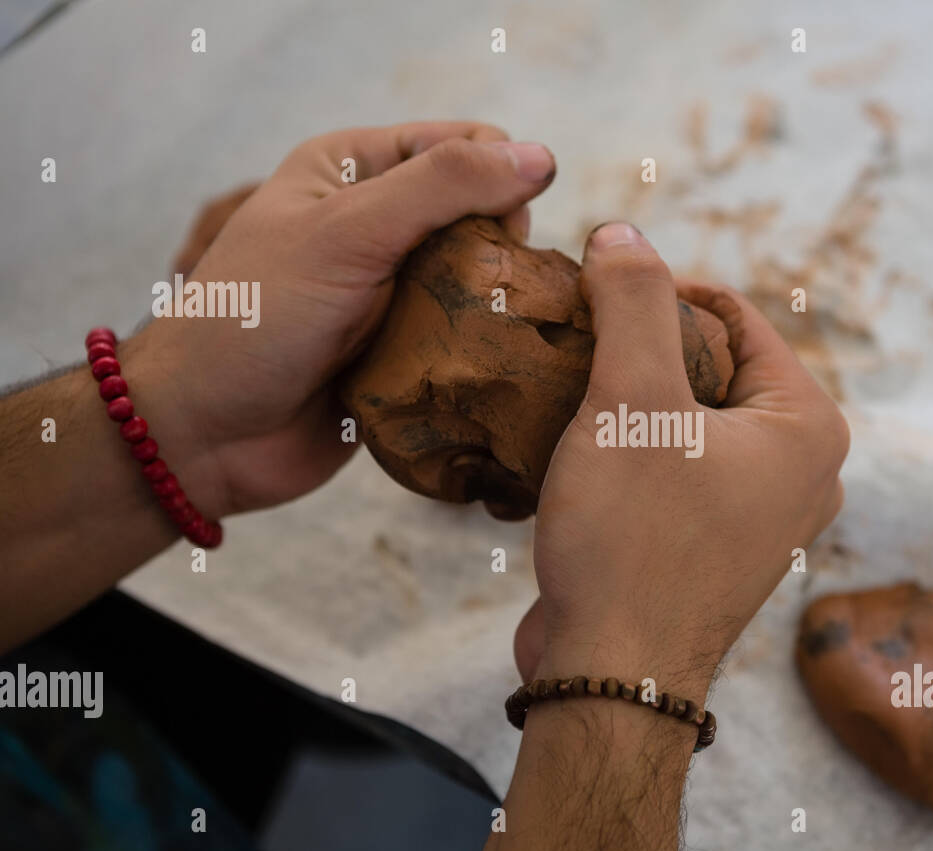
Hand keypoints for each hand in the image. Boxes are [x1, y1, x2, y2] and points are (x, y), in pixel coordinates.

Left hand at [128, 121, 554, 517]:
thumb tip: (541, 157)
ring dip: (495, 307)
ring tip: (486, 338)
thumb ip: (442, 188)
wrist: (206, 436)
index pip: (464, 146)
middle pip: (482, 217)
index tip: (504, 232)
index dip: (499, 178)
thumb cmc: (256, 320)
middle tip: (484, 295)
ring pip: (483, 283)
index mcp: (353, 170)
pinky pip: (469, 341)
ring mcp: (393, 293)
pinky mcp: (406, 353)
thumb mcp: (347, 233)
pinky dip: (483, 352)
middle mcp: (376, 225)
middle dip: (502, 250)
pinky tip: (486, 370)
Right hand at [516, 222, 848, 699]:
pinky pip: (681, 468)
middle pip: (716, 365)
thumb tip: (624, 233)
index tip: (592, 294)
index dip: (660, 291)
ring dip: (632, 399)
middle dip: (643, 347)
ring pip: (693, 419)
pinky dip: (635, 450)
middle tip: (577, 345)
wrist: (613, 677)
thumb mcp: (631, 401)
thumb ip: (632, 304)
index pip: (735, 315)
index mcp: (808, 426)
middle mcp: (802, 469)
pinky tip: (582, 452)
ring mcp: (763, 513)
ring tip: (572, 395)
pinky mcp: (719, 545)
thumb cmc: (632, 540)